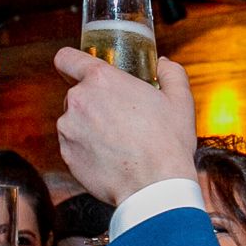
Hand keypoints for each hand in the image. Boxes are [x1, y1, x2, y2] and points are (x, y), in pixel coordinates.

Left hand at [53, 48, 198, 206]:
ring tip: (117, 142)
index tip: (77, 70)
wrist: (154, 187)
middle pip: (75, 93)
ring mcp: (68, 130)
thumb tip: (163, 64)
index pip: (67, 58)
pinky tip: (110, 159)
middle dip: (93, 102)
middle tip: (118, 116)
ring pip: (73, 122)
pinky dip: (86, 151)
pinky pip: (73, 147)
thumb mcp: (179, 100)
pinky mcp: (66, 156)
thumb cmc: (168, 143)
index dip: (71, 63)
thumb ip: (171, 73)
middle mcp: (78, 100)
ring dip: (88, 127)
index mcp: (101, 79)